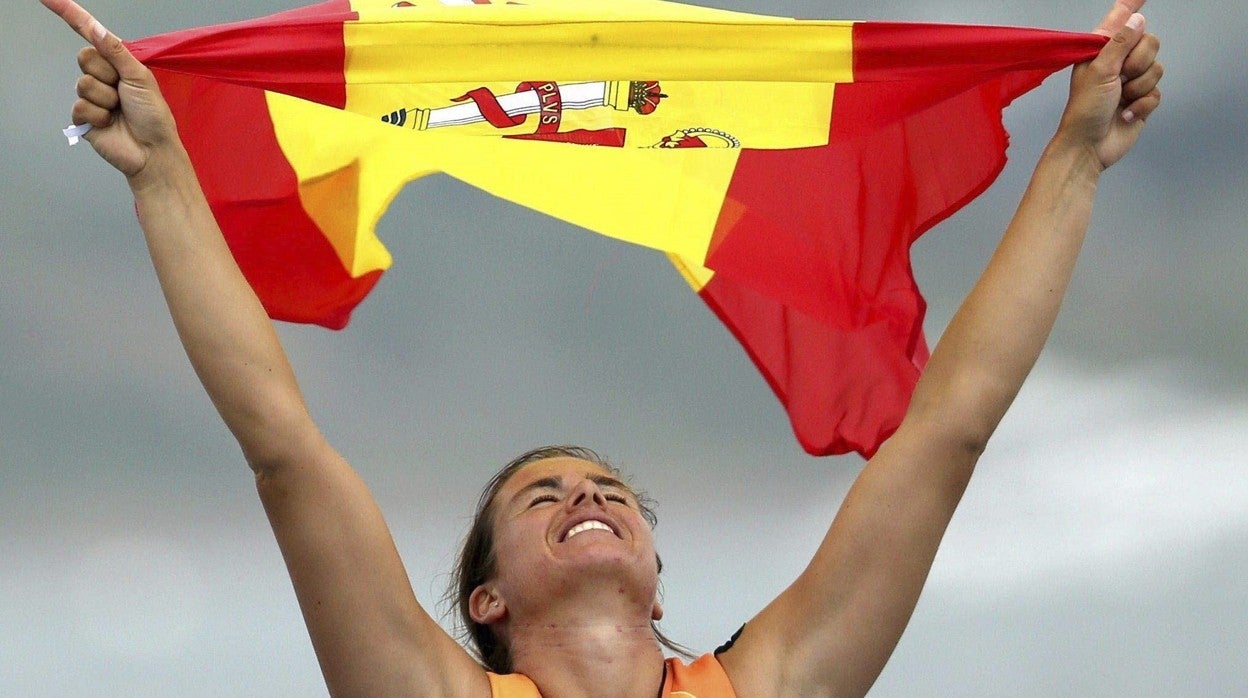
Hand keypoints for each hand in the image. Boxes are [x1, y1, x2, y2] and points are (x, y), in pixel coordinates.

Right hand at [43, 0, 179, 180]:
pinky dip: (97, 115)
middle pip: (85, 58)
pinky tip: (109, 123)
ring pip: (83, 84)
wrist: (153, 150)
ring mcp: (92, 97)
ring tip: (120, 110)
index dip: (71, 15)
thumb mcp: (139, 76)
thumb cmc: (153, 115)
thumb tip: (95, 26)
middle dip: (107, 74)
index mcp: (117, 64)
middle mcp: (103, 77)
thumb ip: (115, 51)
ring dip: (105, 98)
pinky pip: (80, 106)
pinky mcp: (83, 118)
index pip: (90, 35)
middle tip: (124, 92)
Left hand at [1055, 0, 1162, 170]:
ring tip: (1119, 100)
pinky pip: (1157, 92)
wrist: (1088, 147)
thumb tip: (1137, 19)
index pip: (1120, 21)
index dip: (1131, 7)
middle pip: (1150, 43)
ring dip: (1139, 87)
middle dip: (1138, 63)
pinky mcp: (1140, 100)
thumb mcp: (1099, 71)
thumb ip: (1120, 43)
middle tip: (1119, 79)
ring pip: (1156, 68)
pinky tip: (1125, 115)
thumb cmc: (1084, 111)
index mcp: (1100, 51)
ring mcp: (1130, 81)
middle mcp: (1116, 62)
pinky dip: (1142, 104)